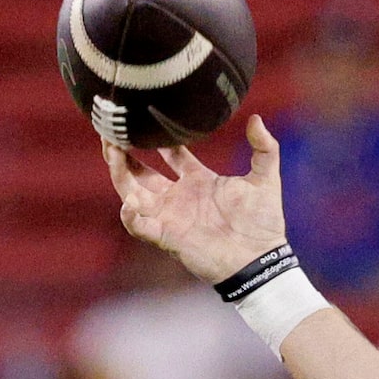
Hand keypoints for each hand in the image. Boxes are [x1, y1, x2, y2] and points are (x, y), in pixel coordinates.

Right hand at [104, 115, 287, 284]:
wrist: (260, 260)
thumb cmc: (263, 223)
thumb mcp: (266, 179)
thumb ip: (265, 149)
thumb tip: (257, 119)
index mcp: (199, 180)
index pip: (171, 153)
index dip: (158, 137)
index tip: (147, 117)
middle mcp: (179, 196)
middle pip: (141, 171)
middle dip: (124, 152)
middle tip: (112, 131)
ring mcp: (170, 216)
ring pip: (132, 192)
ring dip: (119, 172)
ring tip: (111, 150)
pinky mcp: (167, 237)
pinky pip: (139, 226)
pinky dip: (130, 216)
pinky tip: (129, 203)